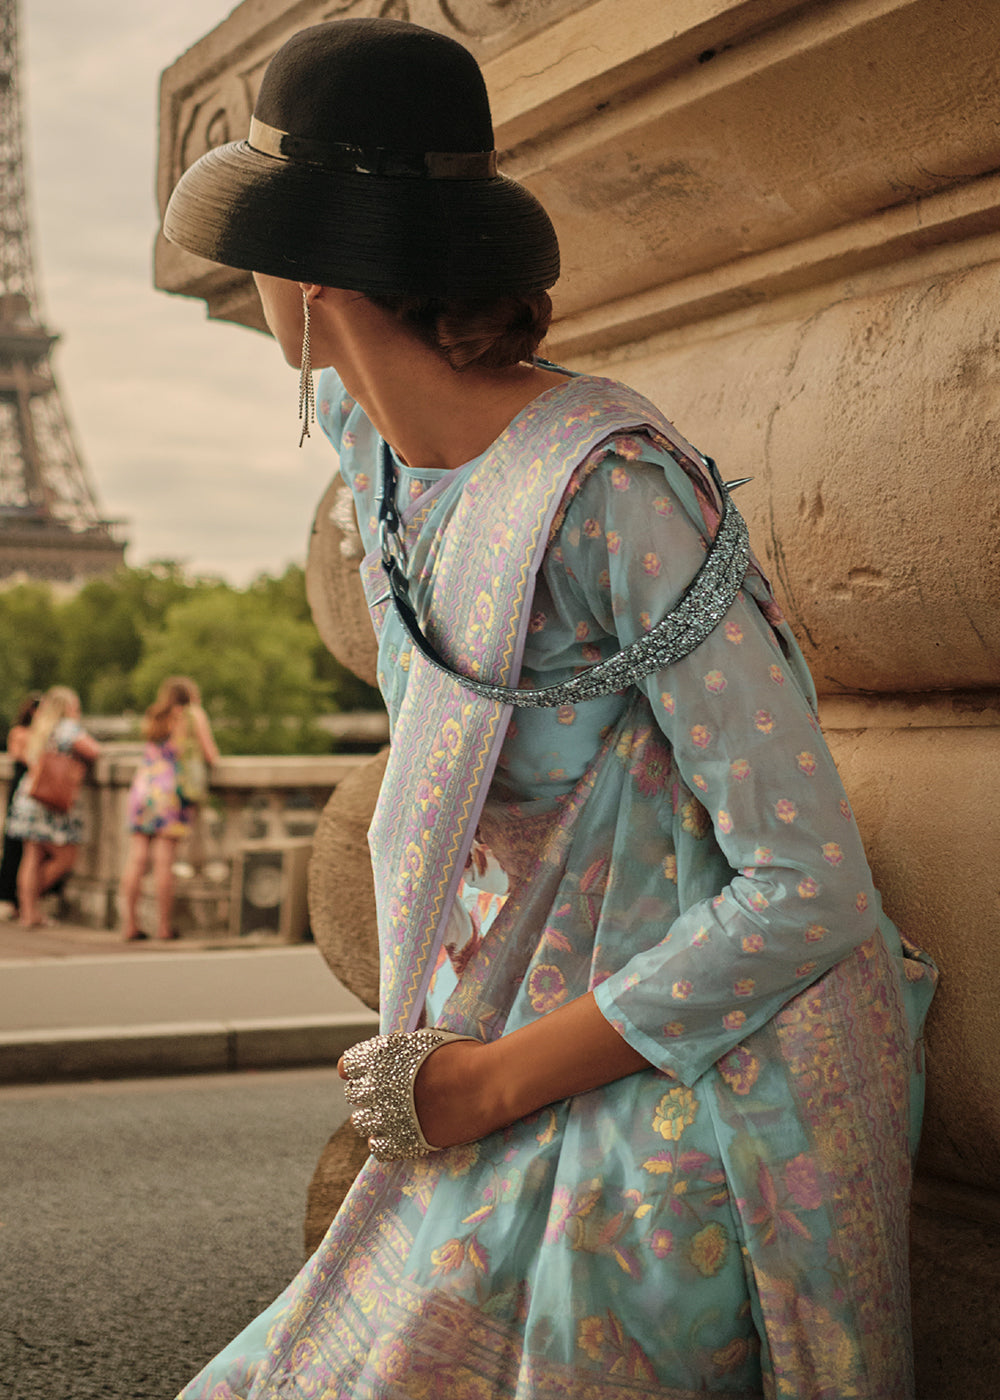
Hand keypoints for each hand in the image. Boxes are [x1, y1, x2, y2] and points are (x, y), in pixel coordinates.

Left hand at [337, 1032, 500, 1156]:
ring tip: (389, 1115)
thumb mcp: (426, 1040)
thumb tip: (391, 1054)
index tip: (364, 1072)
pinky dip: (382, 1141)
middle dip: (366, 1092)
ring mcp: (389, 1116)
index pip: (348, 1065)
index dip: (355, 1068)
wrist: (487, 1084)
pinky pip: (378, 1148)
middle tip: (383, 1093)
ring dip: (372, 1117)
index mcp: (381, 1057)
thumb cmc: (464, 1055)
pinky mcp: (404, 1142)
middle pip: (353, 1094)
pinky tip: (394, 1135)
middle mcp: (378, 1086)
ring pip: (361, 1122)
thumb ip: (401, 1049)